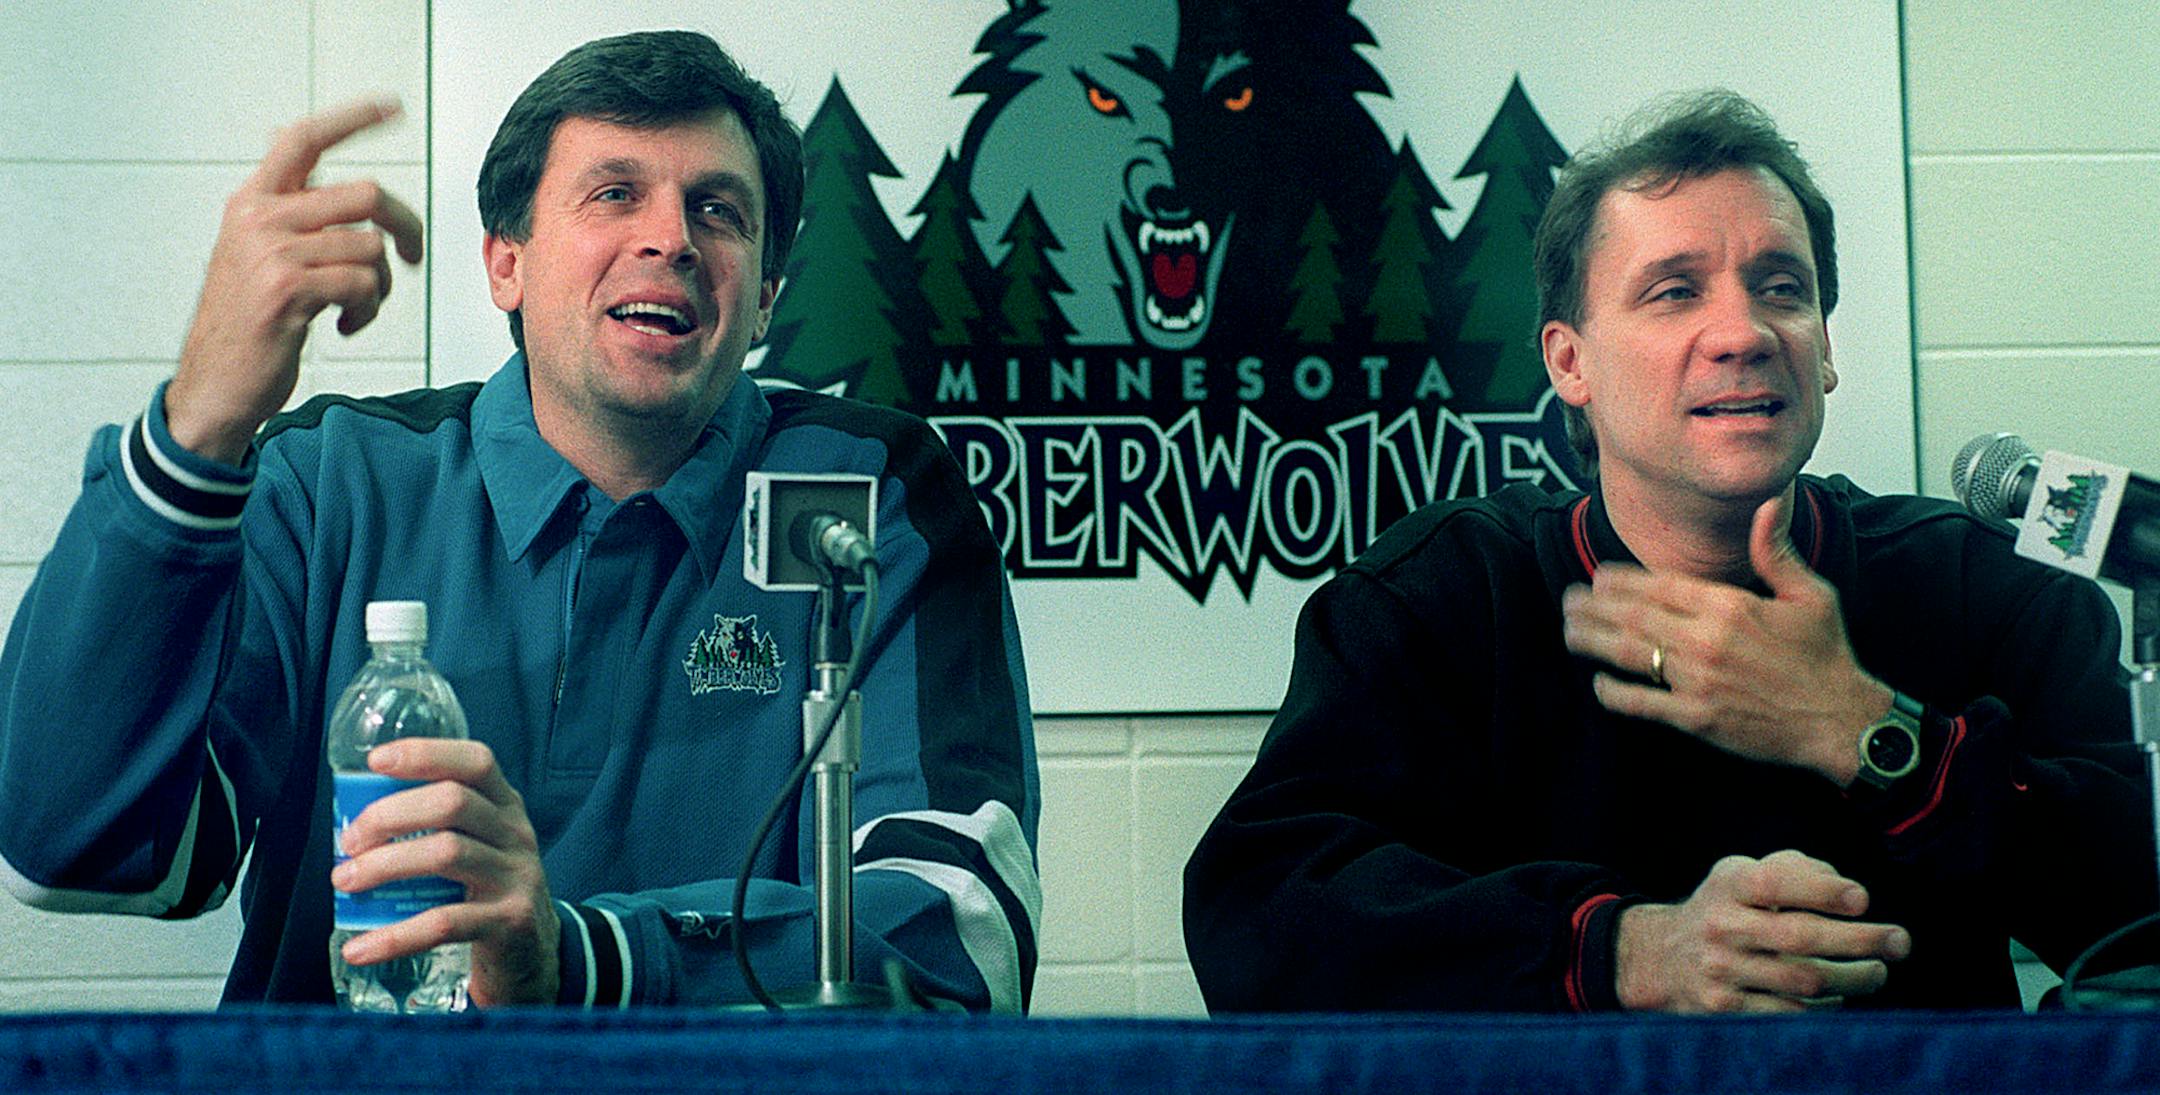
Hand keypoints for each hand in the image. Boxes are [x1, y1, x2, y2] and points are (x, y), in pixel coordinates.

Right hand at [165, 98, 423, 463]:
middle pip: (367, 193)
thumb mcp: (258, 258)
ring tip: (356, 308)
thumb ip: (291, 217)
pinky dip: (368, 310)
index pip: (303, 139)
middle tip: (412, 258)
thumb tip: (326, 177)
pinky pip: (363, 283)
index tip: (393, 106)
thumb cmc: (248, 326)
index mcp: (252, 202)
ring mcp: (270, 251)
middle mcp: (258, 216)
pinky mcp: (286, 289)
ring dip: (380, 285)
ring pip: (371, 246)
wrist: (214, 387)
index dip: (352, 119)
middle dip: (406, 227)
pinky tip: (345, 327)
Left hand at [331, 739, 559, 1006]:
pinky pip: (444, 923)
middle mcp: (516, 834)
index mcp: (505, 807)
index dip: (426, 753)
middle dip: (389, 815)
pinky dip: (394, 936)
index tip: (376, 761)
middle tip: (349, 842)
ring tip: (345, 882)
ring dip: (384, 865)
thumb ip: (435, 829)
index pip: (475, 761)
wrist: (535, 956)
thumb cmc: (487, 894)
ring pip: (447, 853)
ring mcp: (516, 877)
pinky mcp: (509, 922)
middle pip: (453, 802)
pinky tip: (361, 948)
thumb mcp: (477, 849)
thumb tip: (353, 828)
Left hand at [1561, 494, 1890, 783]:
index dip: (1621, 581)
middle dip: (1594, 606)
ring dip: (1592, 640)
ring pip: (1629, 653)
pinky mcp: (1698, 718)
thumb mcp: (1811, 595)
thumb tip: (1769, 503)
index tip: (1598, 578)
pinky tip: (1598, 682)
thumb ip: (1777, 551)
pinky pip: (1642, 702)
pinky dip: (1615, 692)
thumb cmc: (1826, 657)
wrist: (1842, 720)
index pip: (1659, 585)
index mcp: (1730, 605)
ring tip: (1569, 631)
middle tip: (1568, 601)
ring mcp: (1699, 680)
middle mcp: (1708, 640)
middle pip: (1634, 615)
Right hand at [1616, 850, 1910, 1011]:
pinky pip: (1790, 1013)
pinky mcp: (1726, 1008)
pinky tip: (1839, 996)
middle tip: (1900, 941)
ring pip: (1803, 981)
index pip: (1776, 884)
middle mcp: (1720, 926)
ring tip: (1878, 971)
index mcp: (1728, 885)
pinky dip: (1825, 1007)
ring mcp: (1721, 971)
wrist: (1664, 957)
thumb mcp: (1743, 873)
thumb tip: (1846, 890)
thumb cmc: (1727, 908)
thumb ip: (1794, 869)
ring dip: (1855, 978)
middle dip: (1860, 940)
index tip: (1863, 900)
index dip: (1822, 891)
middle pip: (1800, 937)